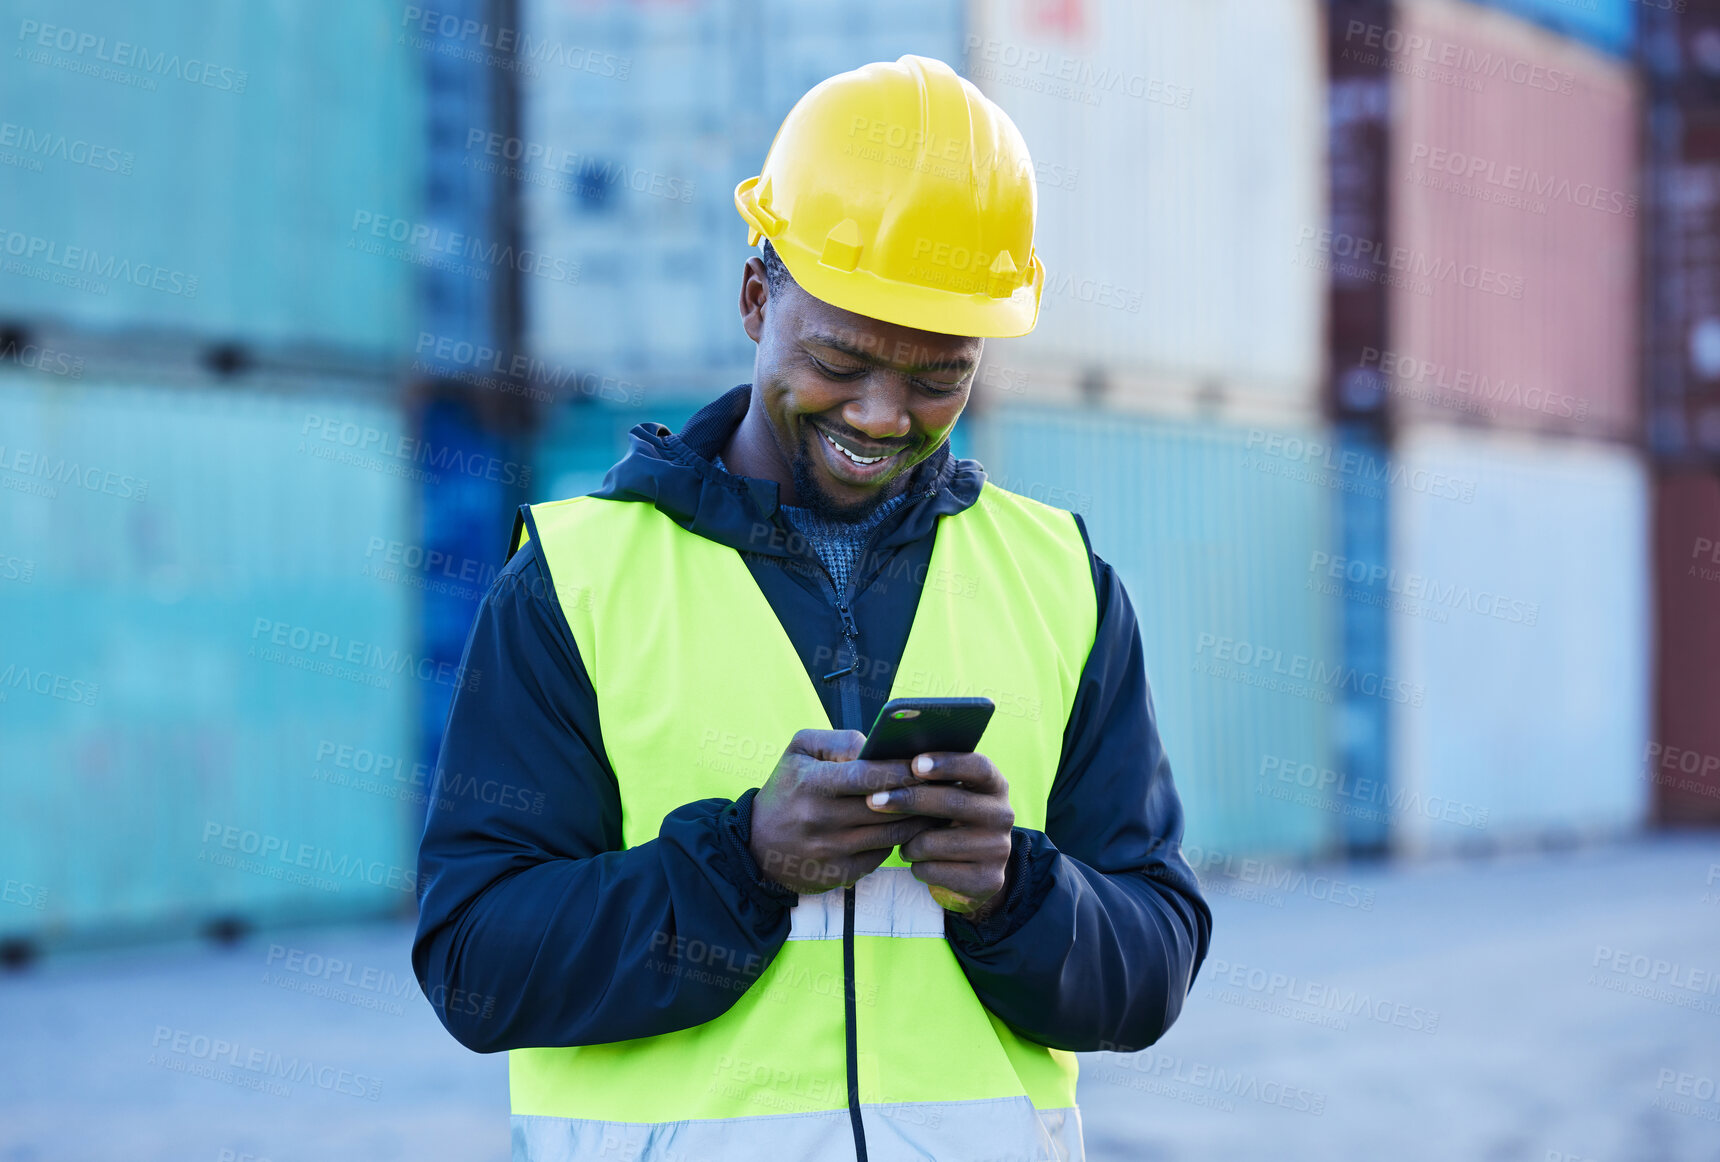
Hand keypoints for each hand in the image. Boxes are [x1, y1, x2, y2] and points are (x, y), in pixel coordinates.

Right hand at [749, 730, 946, 893]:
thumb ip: (840, 741)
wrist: (756, 846)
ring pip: (892, 834)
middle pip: (888, 808)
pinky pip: (883, 855)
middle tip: (947, 783)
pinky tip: (914, 827)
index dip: (903, 770)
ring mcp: (832, 852)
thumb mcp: (800, 751)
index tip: (928, 764)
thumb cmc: (786, 790)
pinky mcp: (841, 875)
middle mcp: (822, 821)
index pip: (870, 776)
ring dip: (919, 820)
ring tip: (939, 805)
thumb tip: (878, 746)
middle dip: (921, 795)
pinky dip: (900, 840)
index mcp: (813, 786)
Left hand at [864, 751, 1013, 916]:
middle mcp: (1002, 815)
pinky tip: (920, 863)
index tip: (914, 764)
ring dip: (908, 843)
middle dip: (908, 800)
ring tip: (905, 843)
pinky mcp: (987, 880)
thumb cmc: (948, 821)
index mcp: (994, 785)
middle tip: (873, 800)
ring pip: (933, 842)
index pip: (977, 766)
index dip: (947, 764)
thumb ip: (930, 777)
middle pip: (951, 802)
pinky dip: (917, 866)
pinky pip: (932, 870)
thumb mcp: (949, 795)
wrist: (974, 872)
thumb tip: (885, 761)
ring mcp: (998, 849)